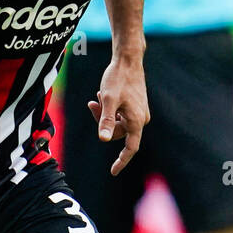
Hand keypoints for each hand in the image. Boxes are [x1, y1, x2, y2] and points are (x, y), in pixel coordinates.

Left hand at [87, 56, 149, 175]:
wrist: (128, 60)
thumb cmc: (118, 79)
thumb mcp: (109, 100)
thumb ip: (105, 121)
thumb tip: (103, 139)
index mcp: (136, 121)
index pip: (130, 148)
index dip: (121, 161)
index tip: (113, 172)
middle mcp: (140, 119)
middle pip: (117, 133)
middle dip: (102, 123)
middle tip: (92, 105)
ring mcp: (138, 113)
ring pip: (116, 123)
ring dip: (104, 114)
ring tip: (98, 97)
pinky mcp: (134, 106)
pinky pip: (119, 115)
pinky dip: (109, 109)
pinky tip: (103, 94)